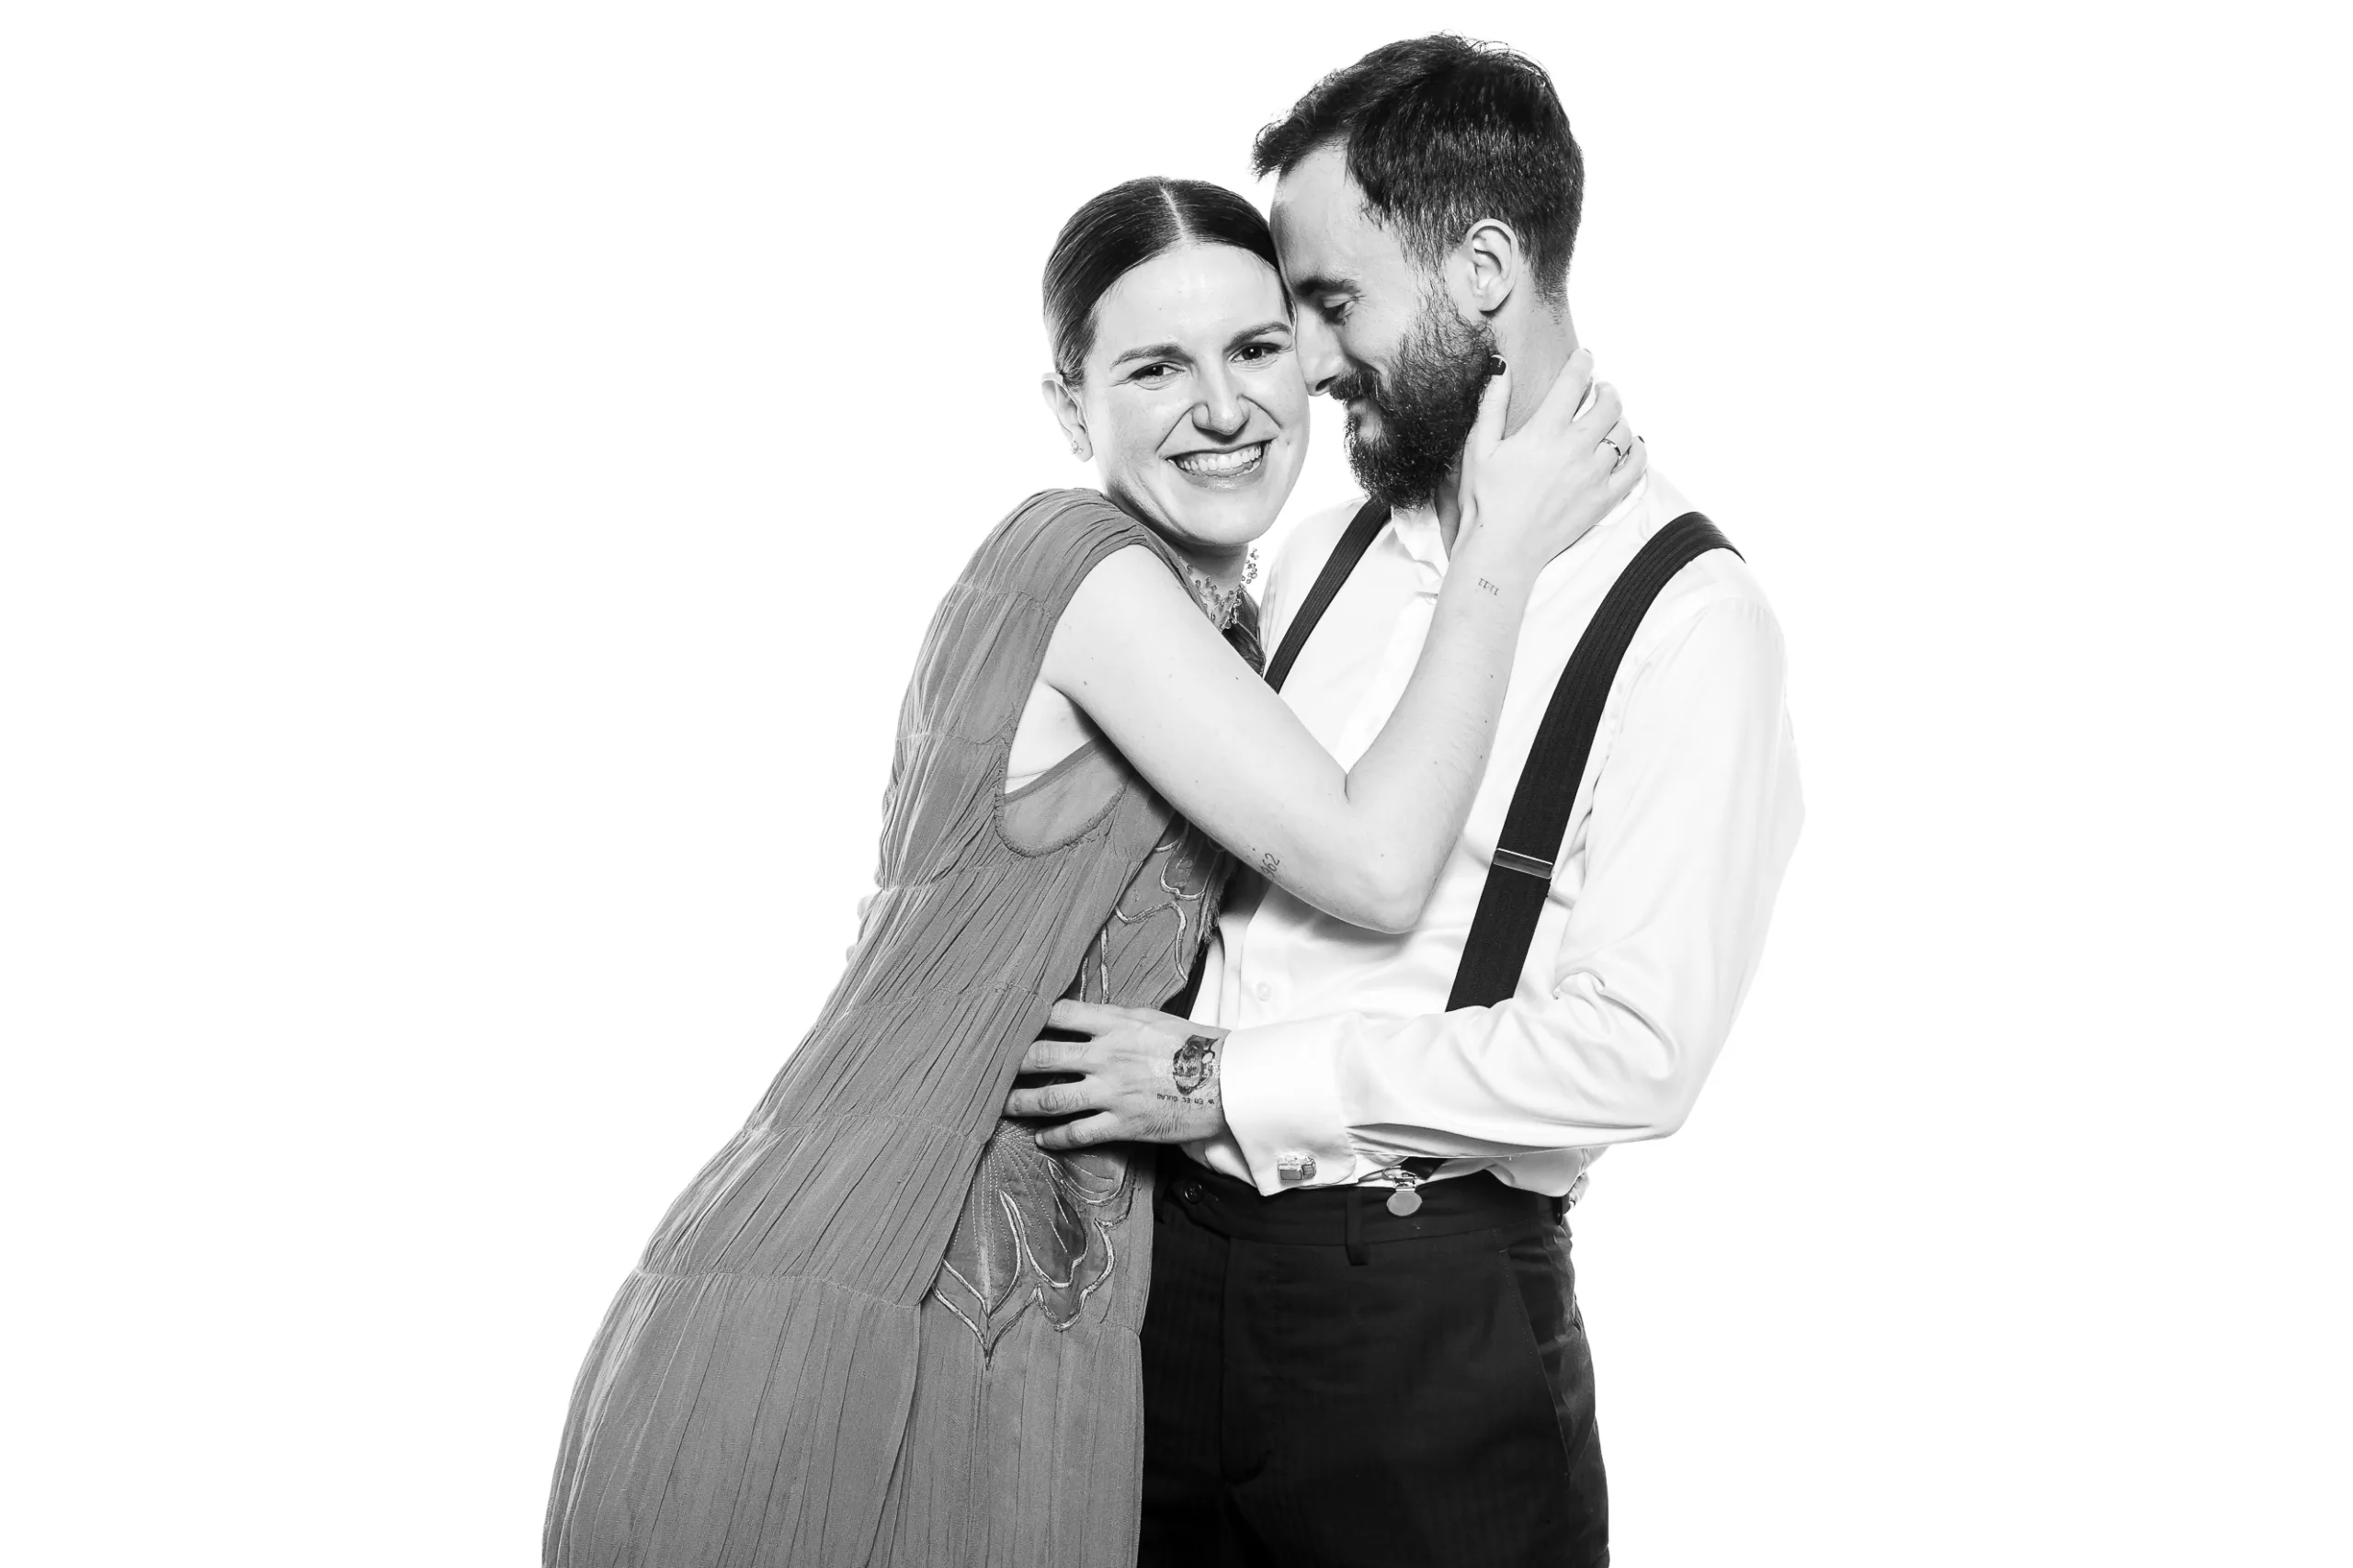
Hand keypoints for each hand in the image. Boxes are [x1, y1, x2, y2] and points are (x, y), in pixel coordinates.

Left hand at [1004, 1001, 1230, 1150]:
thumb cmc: (1193, 1045)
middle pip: (1043, 1056)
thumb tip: (1083, 1018)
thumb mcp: (1152, 1018)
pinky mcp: (1121, 1124)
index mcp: (1115, 1024)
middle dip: (1012, 1063)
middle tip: (991, 1069)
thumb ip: (1115, 1019)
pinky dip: (1054, 1137)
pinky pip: (1077, 1133)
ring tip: (1002, 1106)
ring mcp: (1111, 1092)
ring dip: (1021, 1103)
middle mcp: (1106, 1056)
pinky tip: (1040, 1138)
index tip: (1009, 1024)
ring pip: (1051, 1098)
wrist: (1226, 1082)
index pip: (1058, 1014)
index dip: (1029, 1018)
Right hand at [1456, 347, 1646, 572]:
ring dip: (1619, 420)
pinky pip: (1637, 468)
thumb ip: (1492, 404)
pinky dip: (1638, 452)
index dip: (1582, 362)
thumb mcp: (1479, 447)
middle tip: (1600, 390)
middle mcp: (1575, 449)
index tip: (1584, 357)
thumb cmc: (1486, 501)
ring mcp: (1593, 475)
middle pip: (1609, 403)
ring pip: (1624, 433)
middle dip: (1606, 389)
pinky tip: (1631, 447)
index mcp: (1543, 432)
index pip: (1574, 381)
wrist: (1502, 549)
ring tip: (1609, 420)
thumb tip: (1501, 367)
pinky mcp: (1604, 499)